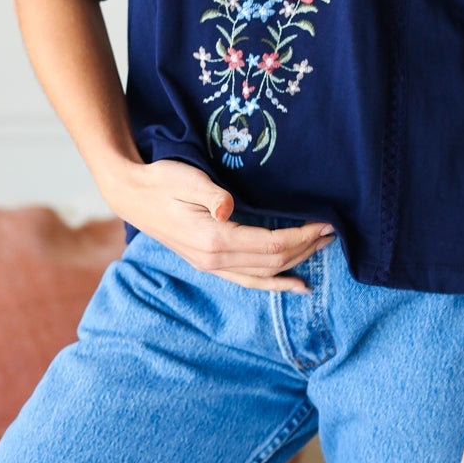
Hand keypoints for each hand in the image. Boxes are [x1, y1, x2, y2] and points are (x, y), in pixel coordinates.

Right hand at [100, 156, 334, 292]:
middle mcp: (215, 261)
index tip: (325, 224)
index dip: (302, 237)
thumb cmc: (161, 180)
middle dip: (306, 249)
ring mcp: (211, 267)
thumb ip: (210, 193)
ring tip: (321, 252)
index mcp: (214, 240)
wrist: (132, 195)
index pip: (272, 245)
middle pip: (274, 262)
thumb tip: (226, 206)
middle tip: (331, 233)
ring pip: (264, 275)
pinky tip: (295, 285)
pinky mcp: (209, 265)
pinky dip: (275, 284)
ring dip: (296, 265)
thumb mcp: (186, 178)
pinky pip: (249, 281)